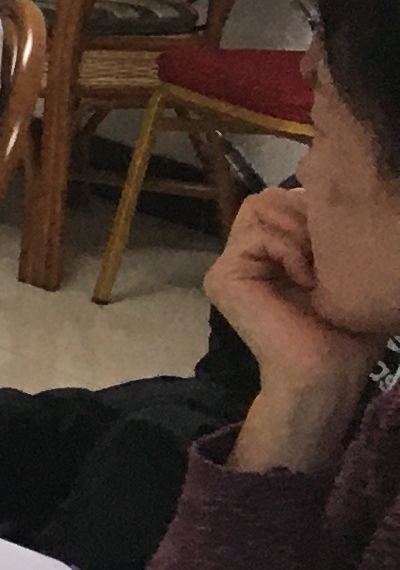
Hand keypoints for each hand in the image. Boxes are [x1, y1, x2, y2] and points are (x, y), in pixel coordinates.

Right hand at [211, 183, 378, 467]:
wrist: (326, 374)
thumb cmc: (347, 333)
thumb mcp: (347, 273)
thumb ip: (333, 235)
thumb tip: (327, 195)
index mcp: (271, 255)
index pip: (284, 200)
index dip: (316, 207)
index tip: (345, 237)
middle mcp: (245, 255)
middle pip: (269, 197)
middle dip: (307, 213)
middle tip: (332, 250)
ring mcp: (229, 265)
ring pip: (261, 206)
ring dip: (300, 230)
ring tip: (320, 266)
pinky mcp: (222, 277)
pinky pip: (257, 235)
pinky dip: (289, 249)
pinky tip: (307, 279)